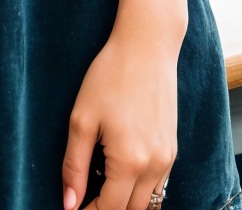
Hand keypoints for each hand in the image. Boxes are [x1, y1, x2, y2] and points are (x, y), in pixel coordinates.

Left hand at [62, 22, 179, 209]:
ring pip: (149, 201)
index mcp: (131, 162)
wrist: (147, 48)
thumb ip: (74, 165)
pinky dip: (139, 188)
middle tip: (84, 199)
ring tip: (98, 188)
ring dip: (125, 201)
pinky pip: (158, 184)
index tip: (72, 208)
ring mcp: (169, 159)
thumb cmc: (109, 77)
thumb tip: (69, 203)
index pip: (111, 208)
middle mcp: (156, 167)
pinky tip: (117, 173)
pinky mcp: (173, 149)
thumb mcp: (82, 119)